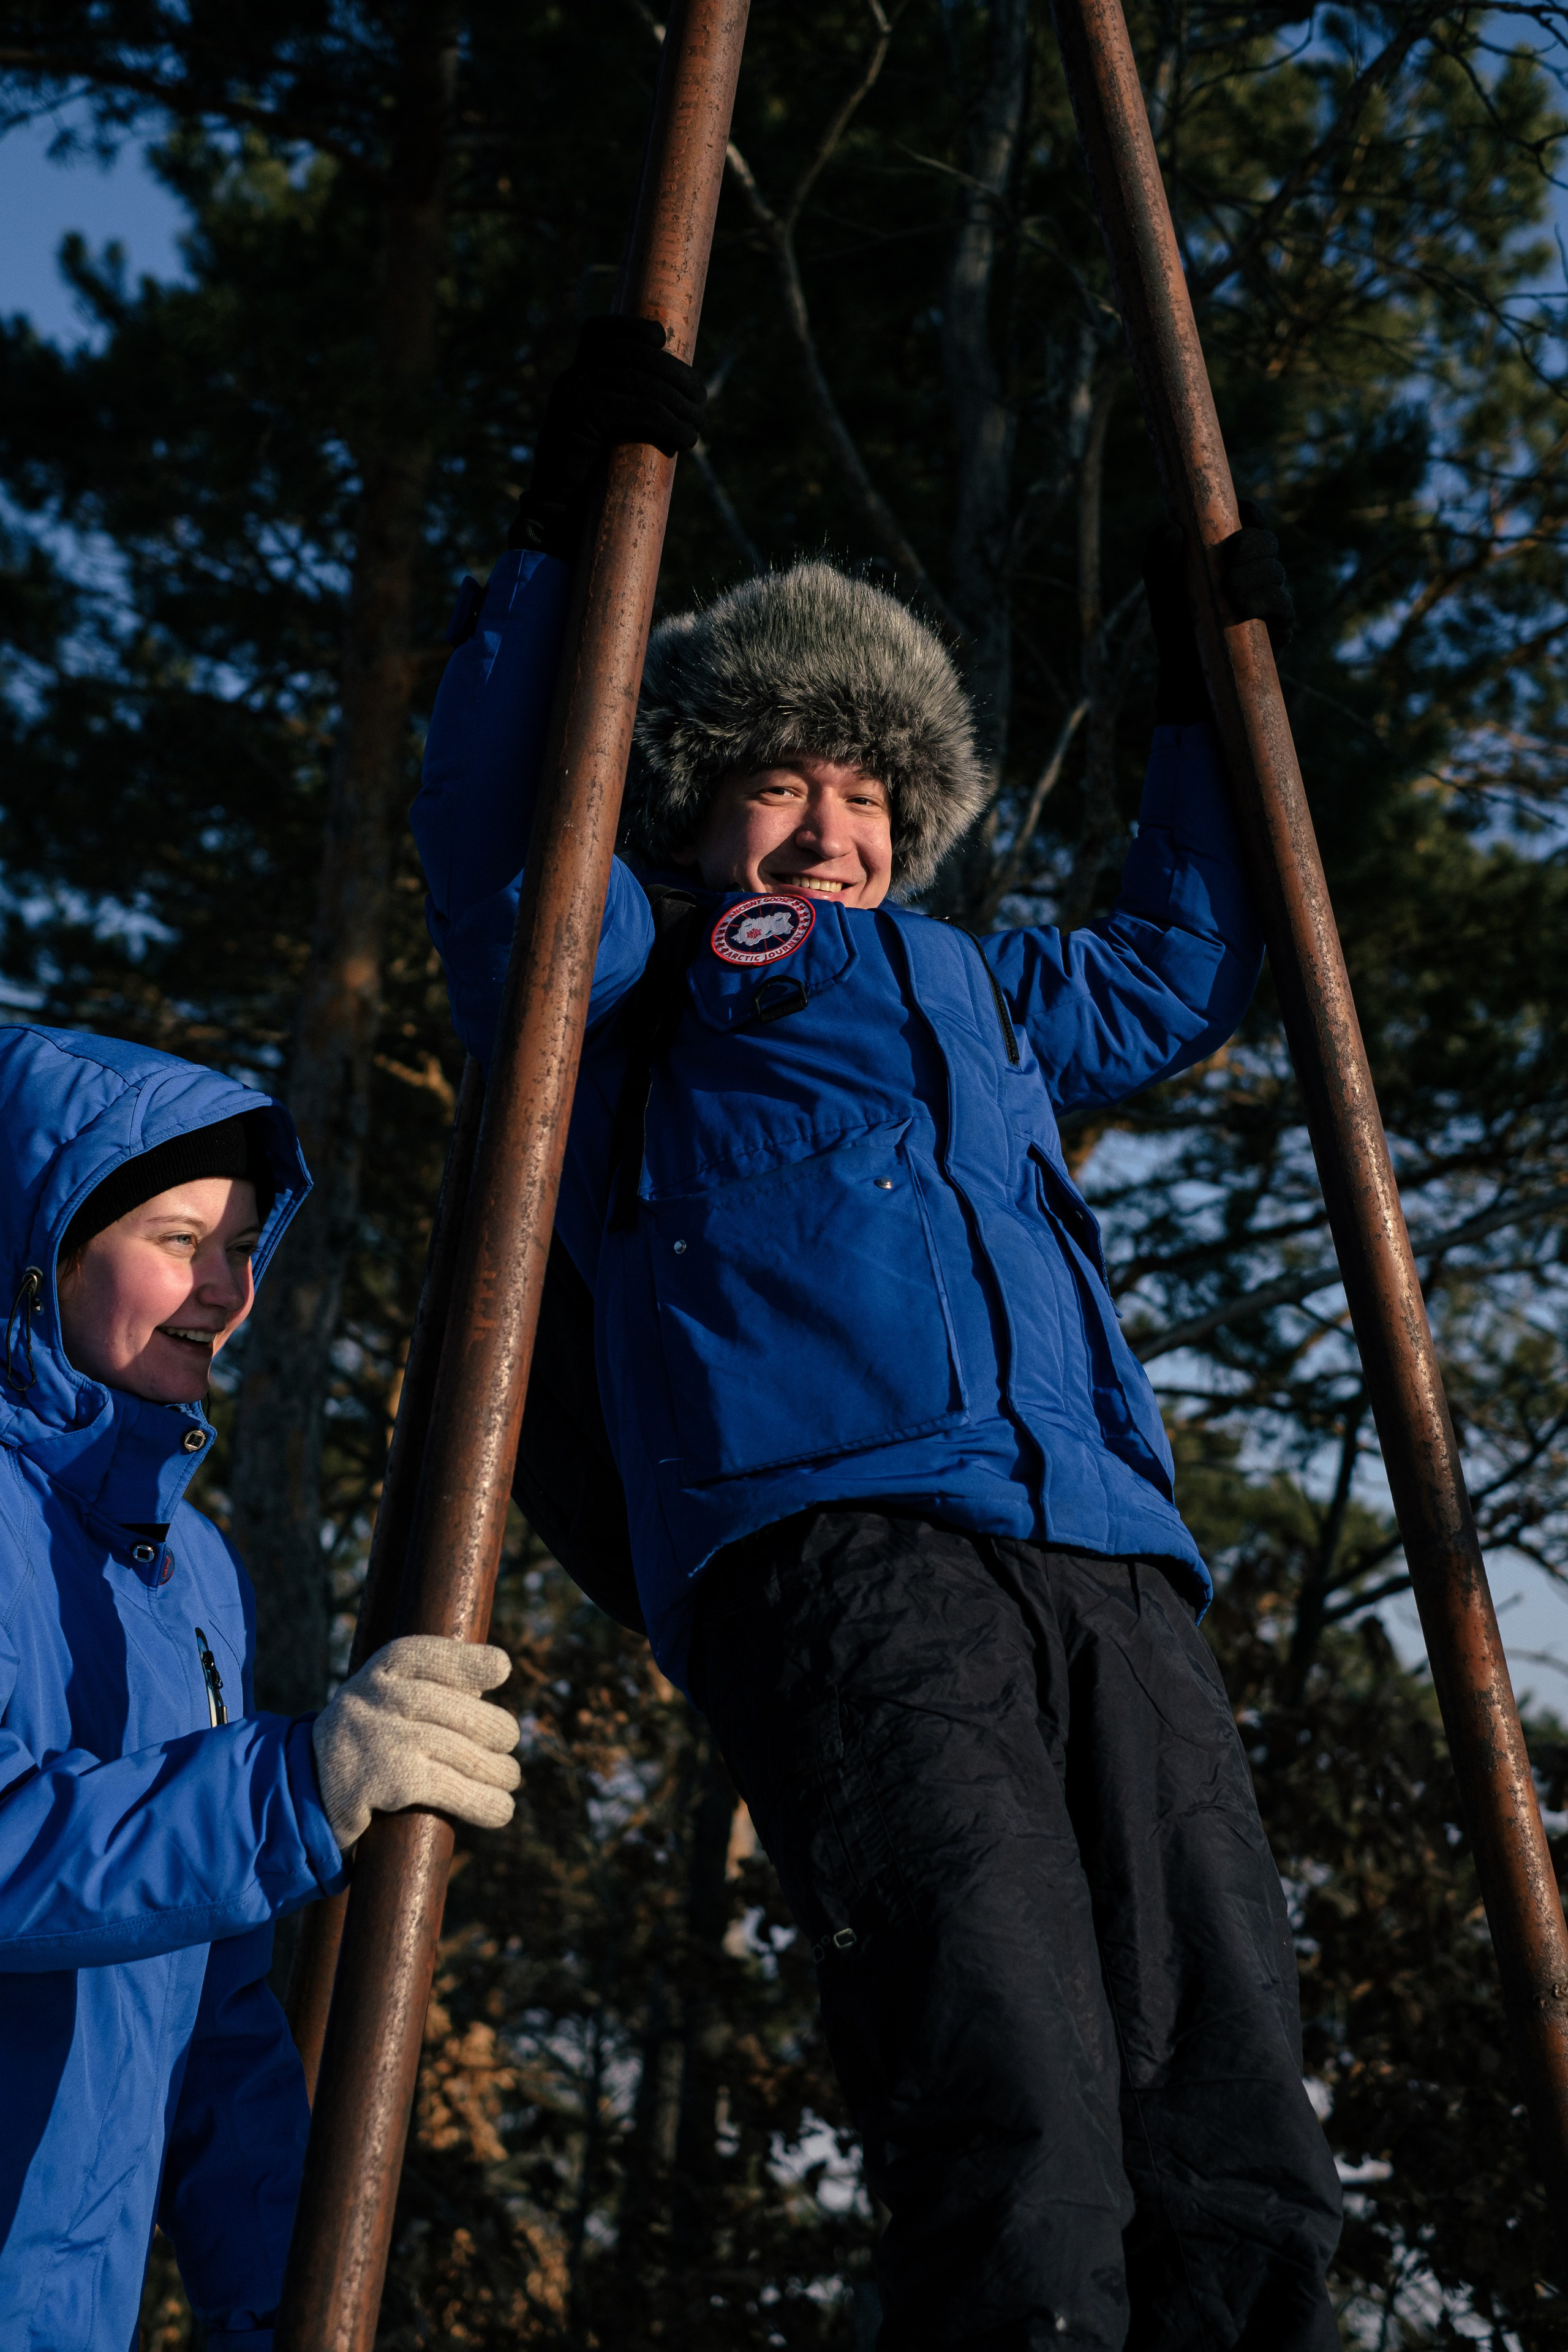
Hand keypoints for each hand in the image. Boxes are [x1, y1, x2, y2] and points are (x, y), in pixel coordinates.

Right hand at [310, 1635, 521, 1850]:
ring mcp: (376, 1739)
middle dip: (493, 1728)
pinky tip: (501, 1809)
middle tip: (509, 1743)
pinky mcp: (380, 1783)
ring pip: (456, 1750)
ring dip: (495, 1770)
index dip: (468, 1661)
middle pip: (453, 1708)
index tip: (502, 1669)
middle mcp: (374, 1698)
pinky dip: (481, 1801)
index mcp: (379, 1670)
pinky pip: (446, 1788)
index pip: (427, 1655)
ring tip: (510, 1777)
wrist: (306, 1791)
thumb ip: (429, 1686)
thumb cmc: (369, 1738)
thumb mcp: (387, 1699)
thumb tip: (493, 1678)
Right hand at [509, 314, 706, 560]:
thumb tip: (681, 393)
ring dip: (679, 404)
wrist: (557, 514)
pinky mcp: (579, 415)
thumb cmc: (590, 480)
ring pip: (640, 383)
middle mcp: (570, 378)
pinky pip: (638, 408)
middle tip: (701, 400)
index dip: (632, 327)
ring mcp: (571, 394)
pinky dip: (669, 423)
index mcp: (575, 377)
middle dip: (673, 373)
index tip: (662, 339)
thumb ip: (627, 407)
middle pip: (631, 353)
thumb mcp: (608, 433)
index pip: (600, 332)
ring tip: (697, 426)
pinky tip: (684, 440)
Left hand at [1142, 499, 1295, 724]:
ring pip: (1276, 571)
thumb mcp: (1159, 590)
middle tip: (1231, 553)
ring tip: (1228, 587)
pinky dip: (1265, 601)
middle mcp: (1255, 572)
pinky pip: (1283, 605)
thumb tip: (1172, 529)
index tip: (1240, 510)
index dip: (1250, 512)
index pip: (1250, 523)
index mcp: (1232, 555)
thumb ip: (1158, 558)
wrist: (1183, 675)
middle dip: (1253, 542)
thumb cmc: (1174, 626)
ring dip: (1254, 573)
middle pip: (1268, 542)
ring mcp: (1269, 598)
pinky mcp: (1277, 626)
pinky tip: (1243, 606)